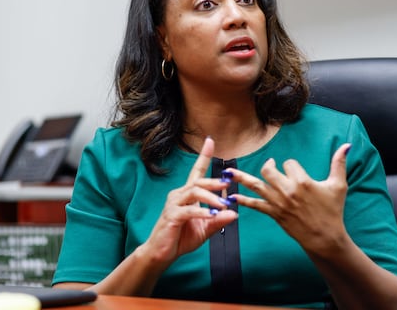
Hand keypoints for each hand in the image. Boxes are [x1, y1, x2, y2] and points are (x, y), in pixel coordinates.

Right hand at [140, 137, 237, 266]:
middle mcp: (179, 195)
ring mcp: (173, 204)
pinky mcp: (171, 216)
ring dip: (211, 197)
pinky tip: (211, 215)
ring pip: (194, 192)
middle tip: (228, 185)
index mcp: (187, 194)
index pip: (196, 171)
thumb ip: (218, 220)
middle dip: (215, 182)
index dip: (203, 156)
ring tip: (223, 204)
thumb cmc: (181, 239)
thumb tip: (235, 213)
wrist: (161, 254)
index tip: (210, 141)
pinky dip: (201, 212)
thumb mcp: (205, 229)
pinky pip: (188, 211)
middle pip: (199, 181)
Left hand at [228, 143, 350, 254]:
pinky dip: (243, 200)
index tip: (298, 173)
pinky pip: (255, 205)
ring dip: (241, 177)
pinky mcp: (274, 213)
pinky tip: (232, 197)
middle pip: (268, 170)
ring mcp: (279, 203)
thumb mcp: (338, 185)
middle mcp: (288, 191)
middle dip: (269, 166)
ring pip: (256, 185)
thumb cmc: (333, 211)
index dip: (292, 166)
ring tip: (228, 171)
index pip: (289, 163)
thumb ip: (339, 163)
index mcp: (302, 181)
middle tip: (271, 166)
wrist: (325, 238)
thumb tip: (346, 145)